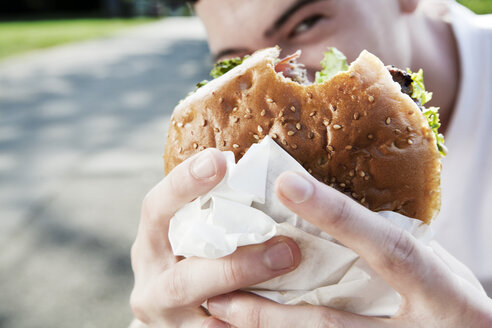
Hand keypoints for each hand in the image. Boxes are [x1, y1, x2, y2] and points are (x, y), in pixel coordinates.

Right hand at [129, 150, 300, 326]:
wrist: (176, 307)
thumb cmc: (195, 253)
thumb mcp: (192, 230)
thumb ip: (215, 210)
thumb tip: (271, 174)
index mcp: (153, 241)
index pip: (157, 209)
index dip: (184, 184)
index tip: (220, 161)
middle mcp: (152, 281)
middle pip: (184, 277)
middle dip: (236, 265)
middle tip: (285, 249)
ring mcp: (169, 316)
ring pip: (201, 313)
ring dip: (247, 298)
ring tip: (288, 276)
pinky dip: (244, 324)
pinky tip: (275, 318)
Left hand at [206, 171, 491, 327]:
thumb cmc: (459, 304)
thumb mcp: (439, 269)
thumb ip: (393, 250)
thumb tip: (334, 215)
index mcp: (444, 293)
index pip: (386, 248)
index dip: (337, 215)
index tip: (287, 183)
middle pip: (331, 323)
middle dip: (269, 308)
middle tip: (219, 288)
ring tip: (218, 313)